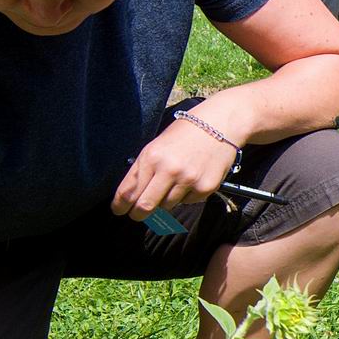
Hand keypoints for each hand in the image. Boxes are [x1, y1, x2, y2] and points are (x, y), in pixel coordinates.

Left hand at [112, 109, 239, 218]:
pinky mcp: (205, 188)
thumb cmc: (184, 133)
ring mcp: (188, 180)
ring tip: (172, 185)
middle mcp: (168, 170)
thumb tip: (132, 196)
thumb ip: (144, 169)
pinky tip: (191, 179)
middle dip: (137, 214)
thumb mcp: (157, 146)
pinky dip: (186, 196)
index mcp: (151, 157)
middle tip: (137, 214)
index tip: (119, 210)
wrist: (220, 124)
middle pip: (145, 207)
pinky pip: (188, 202)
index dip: (119, 205)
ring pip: (166, 207)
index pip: (128, 191)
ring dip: (164, 202)